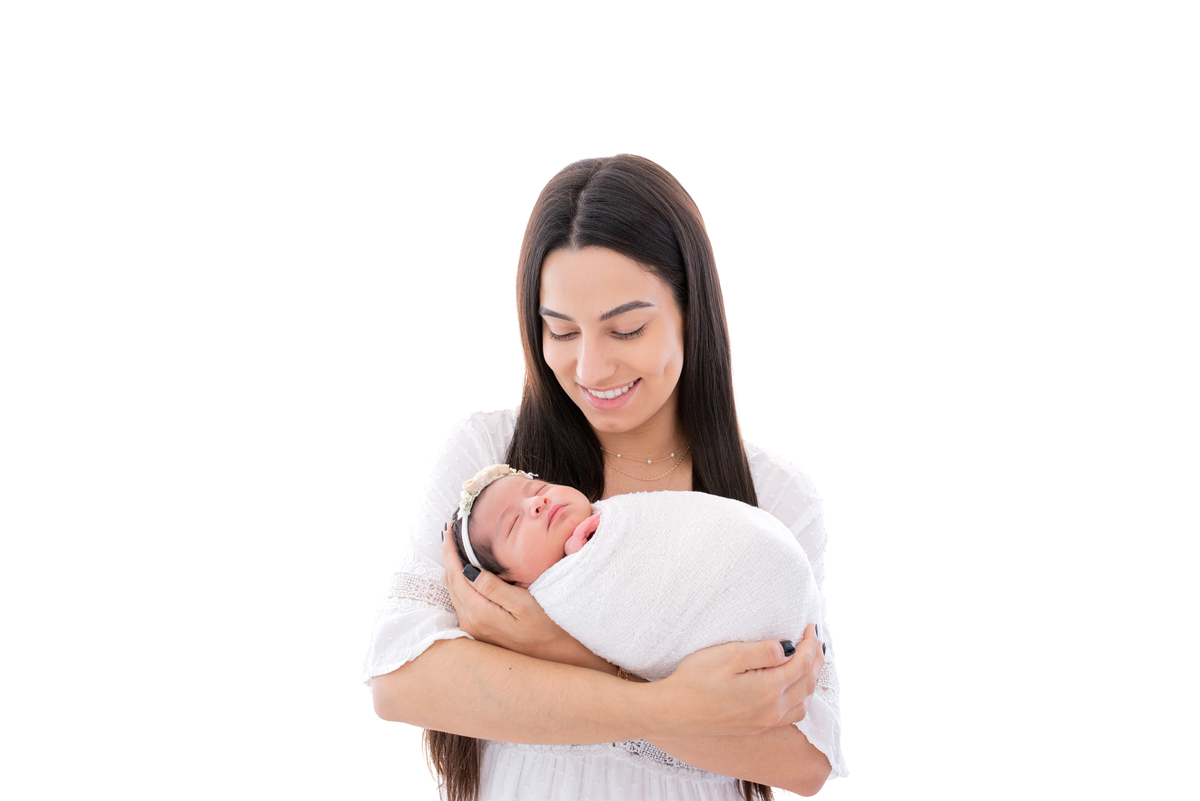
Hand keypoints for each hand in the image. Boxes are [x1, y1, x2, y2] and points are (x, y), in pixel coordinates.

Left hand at [441, 521, 607, 669]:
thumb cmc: (546, 625)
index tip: (449, 530)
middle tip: (448, 532)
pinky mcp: (478, 629)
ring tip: (453, 547)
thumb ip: (493, 588)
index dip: (450, 551)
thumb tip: (466, 569)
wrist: (556, 654)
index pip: (456, 575)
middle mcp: (470, 622)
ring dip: (451, 568)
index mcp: (479, 613)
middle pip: (450, 583)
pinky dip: (458, 581)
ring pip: (454, 591)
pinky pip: (461, 600)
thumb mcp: (523, 603)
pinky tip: (463, 570)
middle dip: (447, 556)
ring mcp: (473, 628)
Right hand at [650, 624, 824, 737]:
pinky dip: (801, 699)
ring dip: (811, 680)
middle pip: (807, 683)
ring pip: (803, 703)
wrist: (673, 712)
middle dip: (816, 659)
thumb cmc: (696, 679)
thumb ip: (763, 651)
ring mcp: (765, 722)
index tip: (810, 626)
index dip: (810, 643)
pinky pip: (792, 715)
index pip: (801, 663)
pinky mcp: (756, 727)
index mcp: (768, 690)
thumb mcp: (729, 654)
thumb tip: (788, 647)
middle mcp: (772, 710)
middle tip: (815, 639)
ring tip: (810, 661)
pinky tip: (794, 689)